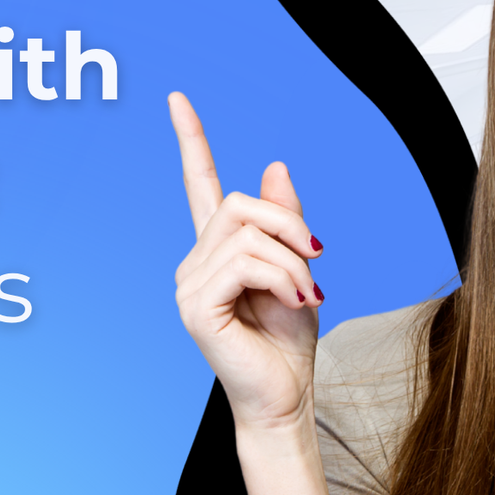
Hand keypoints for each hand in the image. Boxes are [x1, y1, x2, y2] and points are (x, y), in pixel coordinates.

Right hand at [170, 92, 324, 431]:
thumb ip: (285, 220)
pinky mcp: (195, 306)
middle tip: (316, 262)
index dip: (190, 140)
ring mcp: (189, 284)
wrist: (287, 396)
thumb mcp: (299, 267)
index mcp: (216, 250)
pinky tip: (294, 304)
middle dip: (288, 225)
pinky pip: (246, 264)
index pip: (198, 184)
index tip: (178, 99)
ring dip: (293, 263)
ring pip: (249, 234)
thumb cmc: (289, 340)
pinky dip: (283, 279)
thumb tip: (274, 166)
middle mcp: (194, 262)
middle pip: (239, 203)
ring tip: (305, 296)